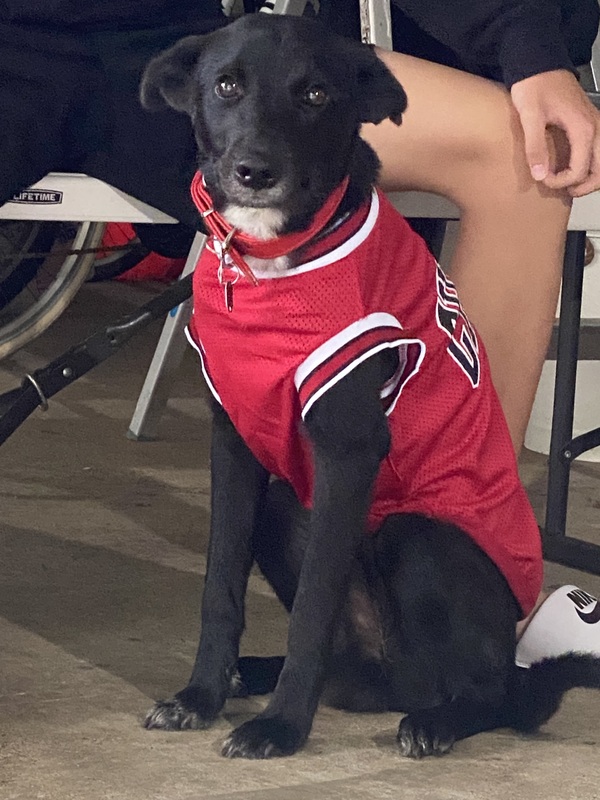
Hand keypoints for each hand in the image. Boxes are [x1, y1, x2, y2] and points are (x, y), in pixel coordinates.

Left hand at [510, 69, 599, 196]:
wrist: (539, 62)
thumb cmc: (534, 84)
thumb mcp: (530, 115)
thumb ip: (535, 146)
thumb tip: (540, 174)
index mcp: (582, 128)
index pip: (580, 169)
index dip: (561, 182)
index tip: (542, 179)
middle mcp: (595, 126)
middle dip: (585, 186)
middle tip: (564, 190)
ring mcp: (595, 123)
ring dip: (591, 176)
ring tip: (569, 184)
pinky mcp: (589, 122)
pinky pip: (597, 149)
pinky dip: (590, 164)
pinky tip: (572, 168)